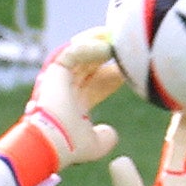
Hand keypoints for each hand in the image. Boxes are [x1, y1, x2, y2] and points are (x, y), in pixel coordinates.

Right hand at [25, 29, 123, 167]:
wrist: (52, 143)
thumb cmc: (69, 146)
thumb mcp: (95, 144)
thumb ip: (105, 138)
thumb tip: (111, 133)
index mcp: (75, 102)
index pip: (98, 82)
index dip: (116, 74)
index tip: (133, 68)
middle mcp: (67, 87)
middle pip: (92, 64)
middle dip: (109, 54)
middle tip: (127, 46)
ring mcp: (59, 77)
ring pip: (81, 52)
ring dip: (100, 44)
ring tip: (117, 38)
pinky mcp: (54, 69)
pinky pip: (74, 51)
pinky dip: (89, 47)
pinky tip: (106, 48)